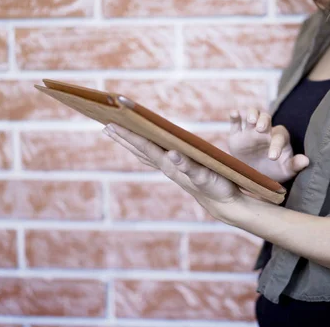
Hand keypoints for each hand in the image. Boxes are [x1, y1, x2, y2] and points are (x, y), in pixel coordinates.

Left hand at [102, 123, 242, 219]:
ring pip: (144, 153)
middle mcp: (167, 167)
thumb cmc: (217, 188)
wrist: (224, 204)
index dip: (129, 135)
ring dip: (130, 142)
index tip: (112, 124)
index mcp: (170, 166)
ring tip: (116, 132)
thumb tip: (172, 154)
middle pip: (139, 150)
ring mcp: (171, 169)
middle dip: (123, 137)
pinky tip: (142, 145)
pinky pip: (155, 156)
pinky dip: (144, 147)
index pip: (145, 147)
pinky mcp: (177, 170)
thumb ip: (188, 166)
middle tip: (105, 125)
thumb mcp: (205, 176)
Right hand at [228, 108, 309, 182]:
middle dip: (263, 121)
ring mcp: (250, 131)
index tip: (272, 157)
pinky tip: (234, 114)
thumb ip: (295, 165)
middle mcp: (265, 131)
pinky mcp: (237, 135)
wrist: (255, 175)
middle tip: (260, 129)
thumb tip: (306, 161)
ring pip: (252, 114)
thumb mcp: (285, 171)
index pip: (279, 137)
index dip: (276, 146)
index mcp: (279, 138)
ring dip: (252, 114)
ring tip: (250, 120)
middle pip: (266, 118)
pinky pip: (235, 122)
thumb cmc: (274, 171)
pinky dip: (235, 117)